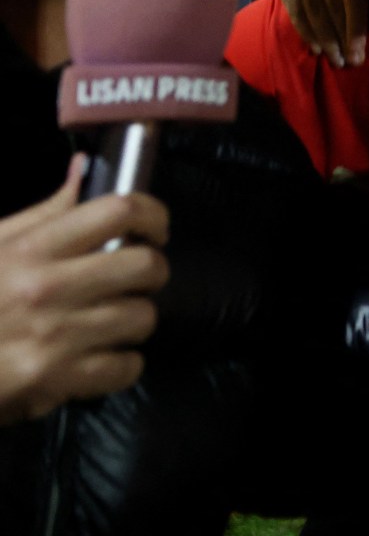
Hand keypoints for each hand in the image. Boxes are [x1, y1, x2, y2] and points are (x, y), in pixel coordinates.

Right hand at [0, 156, 170, 424]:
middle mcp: (48, 288)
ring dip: (135, 319)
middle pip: (146, 266)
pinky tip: (100, 358)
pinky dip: (121, 364)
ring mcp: (54, 337)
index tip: (155, 229)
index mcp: (32, 248)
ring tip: (112, 320)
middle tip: (136, 279)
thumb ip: (43, 213)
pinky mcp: (54, 381)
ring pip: (142, 317)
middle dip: (151, 271)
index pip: (120, 210)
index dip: (153, 214)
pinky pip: (126, 367)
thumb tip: (83, 169)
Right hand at [265, 0, 368, 67]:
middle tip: (345, 62)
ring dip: (323, 39)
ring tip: (333, 58)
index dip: (356, 29)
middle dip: (340, 38)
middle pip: (331, 5)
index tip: (358, 56)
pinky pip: (293, 6)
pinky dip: (305, 30)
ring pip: (311, 8)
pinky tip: (316, 45)